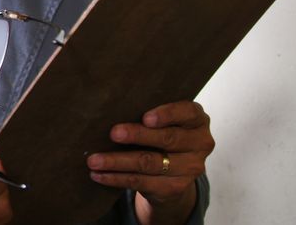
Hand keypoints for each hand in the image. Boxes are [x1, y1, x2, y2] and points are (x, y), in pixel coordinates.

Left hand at [86, 101, 214, 222]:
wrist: (174, 170)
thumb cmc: (161, 131)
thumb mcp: (164, 118)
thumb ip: (149, 111)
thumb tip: (111, 107)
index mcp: (198, 120)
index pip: (187, 112)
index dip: (167, 114)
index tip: (145, 117)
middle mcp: (200, 143)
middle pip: (168, 139)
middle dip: (137, 135)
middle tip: (113, 133)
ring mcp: (190, 168)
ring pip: (150, 163)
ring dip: (118, 161)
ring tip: (94, 160)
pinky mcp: (175, 188)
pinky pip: (142, 182)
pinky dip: (117, 178)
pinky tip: (99, 175)